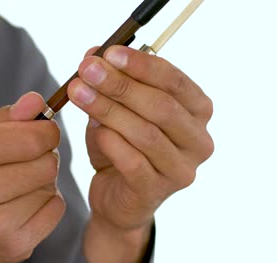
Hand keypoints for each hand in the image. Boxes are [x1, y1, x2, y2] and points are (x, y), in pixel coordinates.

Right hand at [0, 93, 65, 262]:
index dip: (46, 131)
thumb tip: (38, 102)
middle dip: (44, 155)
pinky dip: (45, 202)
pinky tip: (22, 203)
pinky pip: (55, 211)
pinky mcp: (12, 248)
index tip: (43, 132)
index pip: (32, 139)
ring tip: (17, 183)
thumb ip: (4, 117)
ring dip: (42, 181)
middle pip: (47, 163)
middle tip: (26, 159)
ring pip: (51, 187)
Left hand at [68, 46, 213, 262]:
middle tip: (87, 70)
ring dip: (108, 109)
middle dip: (121, 85)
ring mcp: (181, 170)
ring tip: (78, 93)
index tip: (110, 53)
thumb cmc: (122, 147)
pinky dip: (110, 142)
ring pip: (146, 134)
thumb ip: (111, 82)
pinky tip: (94, 130)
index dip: (143, 65)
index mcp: (197, 113)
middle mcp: (198, 142)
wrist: (117, 196)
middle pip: (163, 107)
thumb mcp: (116, 109)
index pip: (176, 82)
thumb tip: (94, 53)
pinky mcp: (156, 192)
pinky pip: (133, 162)